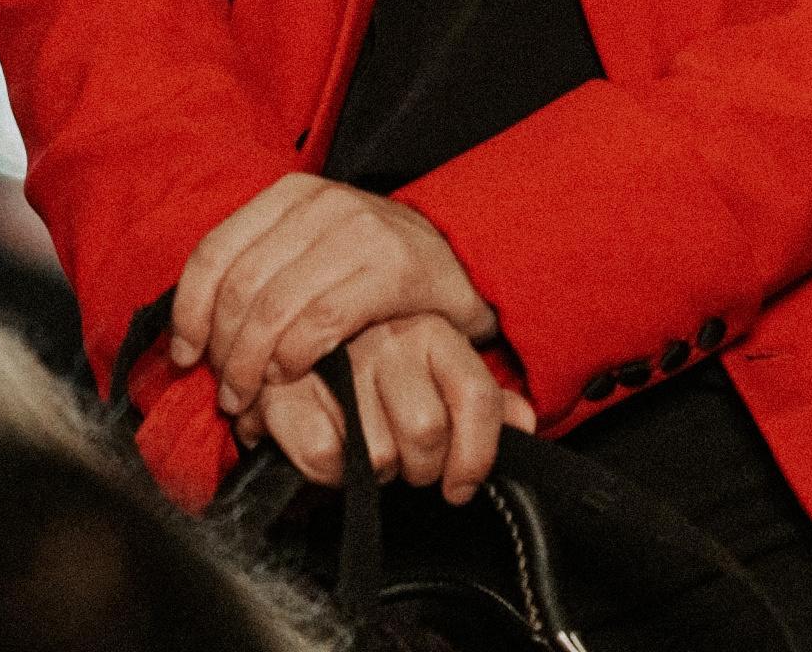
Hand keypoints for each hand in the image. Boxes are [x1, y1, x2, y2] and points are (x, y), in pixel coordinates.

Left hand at [169, 174, 495, 413]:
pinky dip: (293, 358)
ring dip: (251, 366)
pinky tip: (290, 376)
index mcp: (291, 195)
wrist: (462, 257)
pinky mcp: (392, 267)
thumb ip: (260, 271)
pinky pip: (321, 321)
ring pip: (273, 308)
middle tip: (227, 394)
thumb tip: (190, 332)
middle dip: (223, 352)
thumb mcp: (311, 249)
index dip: (190, 311)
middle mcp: (321, 203)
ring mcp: (359, 230)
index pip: (216, 251)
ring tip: (250, 399)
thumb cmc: (372, 266)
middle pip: (240, 287)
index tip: (187, 356)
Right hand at [230, 314, 535, 504]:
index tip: (461, 483)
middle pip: (426, 434)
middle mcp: (388, 337)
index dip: (476, 455)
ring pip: (377, 456)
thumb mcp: (436, 365)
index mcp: (432, 327)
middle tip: (404, 458)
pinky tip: (331, 451)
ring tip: (366, 446)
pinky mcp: (287, 388)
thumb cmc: (375, 360)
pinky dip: (328, 473)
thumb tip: (524, 424)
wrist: (290, 331)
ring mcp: (337, 359)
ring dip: (375, 471)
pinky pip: (324, 459)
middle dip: (421, 466)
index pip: (476, 396)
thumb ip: (481, 398)